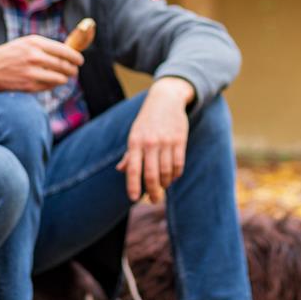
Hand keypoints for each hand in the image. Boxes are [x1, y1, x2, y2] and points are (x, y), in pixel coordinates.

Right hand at [0, 35, 82, 94]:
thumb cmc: (9, 55)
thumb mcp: (25, 43)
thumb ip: (45, 47)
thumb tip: (68, 52)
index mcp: (35, 42)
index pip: (64, 50)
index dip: (75, 57)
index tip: (80, 60)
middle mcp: (34, 56)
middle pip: (64, 65)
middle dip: (72, 69)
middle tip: (74, 71)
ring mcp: (32, 72)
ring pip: (60, 78)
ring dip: (65, 78)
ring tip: (64, 77)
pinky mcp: (29, 86)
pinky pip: (50, 86)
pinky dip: (53, 85)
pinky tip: (50, 82)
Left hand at [119, 78, 193, 202]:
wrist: (166, 99)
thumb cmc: (147, 121)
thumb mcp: (135, 134)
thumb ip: (130, 153)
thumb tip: (121, 170)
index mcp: (135, 142)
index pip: (133, 169)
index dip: (133, 185)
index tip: (133, 199)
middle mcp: (150, 143)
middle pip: (151, 174)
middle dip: (152, 191)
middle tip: (153, 200)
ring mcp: (166, 142)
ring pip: (166, 171)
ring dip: (165, 183)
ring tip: (163, 187)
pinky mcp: (179, 140)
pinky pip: (178, 164)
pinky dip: (176, 174)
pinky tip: (172, 177)